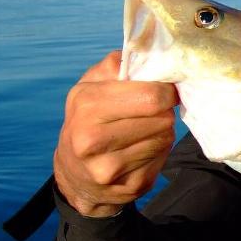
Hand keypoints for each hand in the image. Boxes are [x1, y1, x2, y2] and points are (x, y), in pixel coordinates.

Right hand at [53, 50, 178, 216]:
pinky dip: (157, 152)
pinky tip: (140, 150)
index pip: (151, 95)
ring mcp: (109, 168)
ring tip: (143, 131)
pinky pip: (162, 160)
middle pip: (162, 118)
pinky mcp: (129, 187)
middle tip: (153, 112)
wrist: (75, 175)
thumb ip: (117, 64)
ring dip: (161, 132)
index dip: (165, 91)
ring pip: (165, 139)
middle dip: (163, 112)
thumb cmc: (88, 120)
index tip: (163, 90)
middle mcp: (92, 139)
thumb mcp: (90, 85)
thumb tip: (151, 53)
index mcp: (86, 105)